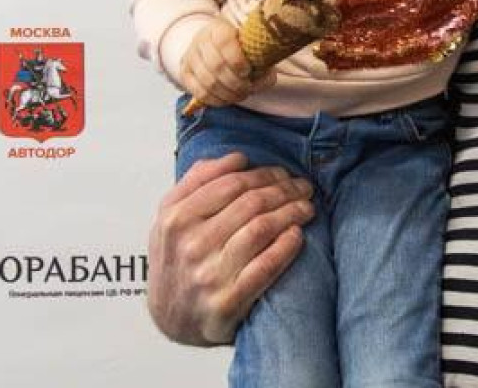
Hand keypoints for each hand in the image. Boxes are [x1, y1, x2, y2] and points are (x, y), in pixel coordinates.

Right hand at [147, 153, 314, 345]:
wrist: (171, 318)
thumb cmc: (177, 261)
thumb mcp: (170, 218)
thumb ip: (196, 183)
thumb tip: (235, 158)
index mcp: (175, 218)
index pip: (230, 182)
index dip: (264, 173)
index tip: (283, 173)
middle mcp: (189, 244)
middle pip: (250, 203)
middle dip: (284, 189)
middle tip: (303, 187)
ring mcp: (208, 274)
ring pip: (261, 228)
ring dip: (292, 212)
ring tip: (307, 207)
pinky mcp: (227, 301)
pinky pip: (266, 266)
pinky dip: (287, 246)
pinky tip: (298, 234)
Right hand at [180, 18, 275, 107]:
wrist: (218, 48)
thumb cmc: (242, 49)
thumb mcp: (254, 49)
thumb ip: (262, 63)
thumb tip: (262, 79)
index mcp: (219, 28)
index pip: (224, 41)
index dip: (237, 60)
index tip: (247, 71)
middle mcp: (201, 40)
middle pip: (216, 65)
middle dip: (235, 82)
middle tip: (247, 89)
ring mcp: (190, 57)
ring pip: (207, 81)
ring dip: (227, 93)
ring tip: (240, 95)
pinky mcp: (185, 73)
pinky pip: (199, 92)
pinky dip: (216, 100)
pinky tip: (228, 99)